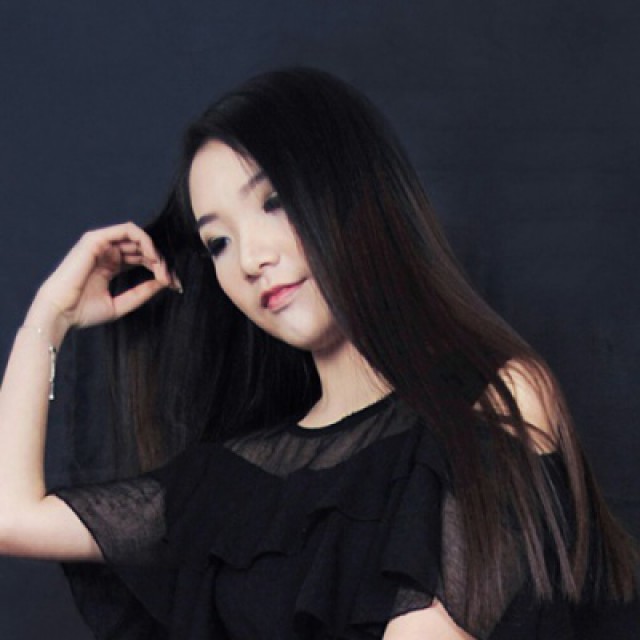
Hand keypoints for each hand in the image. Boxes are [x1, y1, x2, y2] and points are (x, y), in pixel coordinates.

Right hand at [29, 222, 178, 340]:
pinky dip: (145, 241)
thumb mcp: (121, 304)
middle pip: (143, 248)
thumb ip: (142, 292)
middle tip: (171, 279)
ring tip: (162, 269)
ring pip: (138, 237)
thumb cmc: (83, 312)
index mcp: (110, 266)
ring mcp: (101, 244)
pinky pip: (128, 230)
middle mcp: (107, 253)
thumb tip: (164, 282)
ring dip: (155, 251)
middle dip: (161, 262)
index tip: (174, 284)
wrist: (60, 313)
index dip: (160, 269)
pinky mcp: (96, 239)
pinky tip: (153, 257)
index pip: (142, 259)